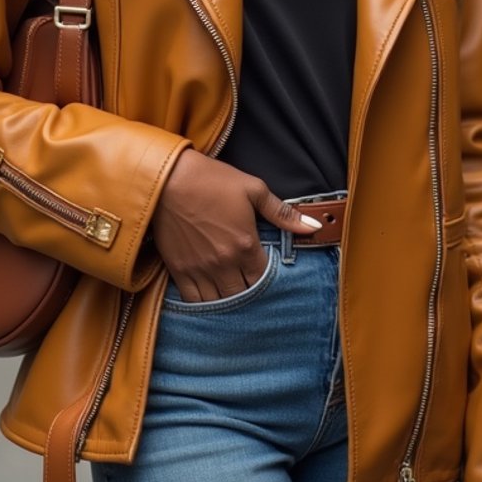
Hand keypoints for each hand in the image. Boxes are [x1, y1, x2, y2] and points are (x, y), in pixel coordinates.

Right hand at [152, 149, 319, 301]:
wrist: (167, 178)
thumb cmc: (211, 179)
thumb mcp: (252, 189)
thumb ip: (283, 213)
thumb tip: (314, 227)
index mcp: (245, 245)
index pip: (264, 279)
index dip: (268, 279)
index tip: (266, 272)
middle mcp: (224, 263)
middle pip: (243, 295)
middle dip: (249, 292)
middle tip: (250, 284)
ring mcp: (200, 269)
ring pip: (220, 302)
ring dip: (228, 301)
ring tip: (233, 292)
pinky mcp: (179, 270)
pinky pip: (194, 300)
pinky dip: (204, 303)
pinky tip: (211, 297)